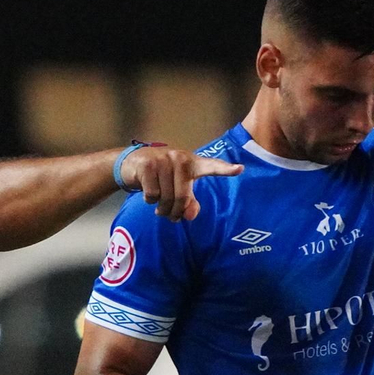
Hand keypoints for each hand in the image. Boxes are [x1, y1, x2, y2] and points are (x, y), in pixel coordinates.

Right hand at [119, 147, 241, 221]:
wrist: (133, 162)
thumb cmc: (162, 177)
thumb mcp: (178, 187)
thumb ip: (189, 203)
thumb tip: (190, 215)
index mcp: (193, 163)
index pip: (212, 166)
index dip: (226, 169)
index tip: (240, 169)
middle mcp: (180, 158)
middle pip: (183, 198)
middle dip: (175, 212)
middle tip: (170, 216)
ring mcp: (163, 160)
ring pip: (166, 199)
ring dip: (161, 209)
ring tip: (159, 207)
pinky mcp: (147, 165)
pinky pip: (152, 195)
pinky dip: (149, 200)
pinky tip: (147, 194)